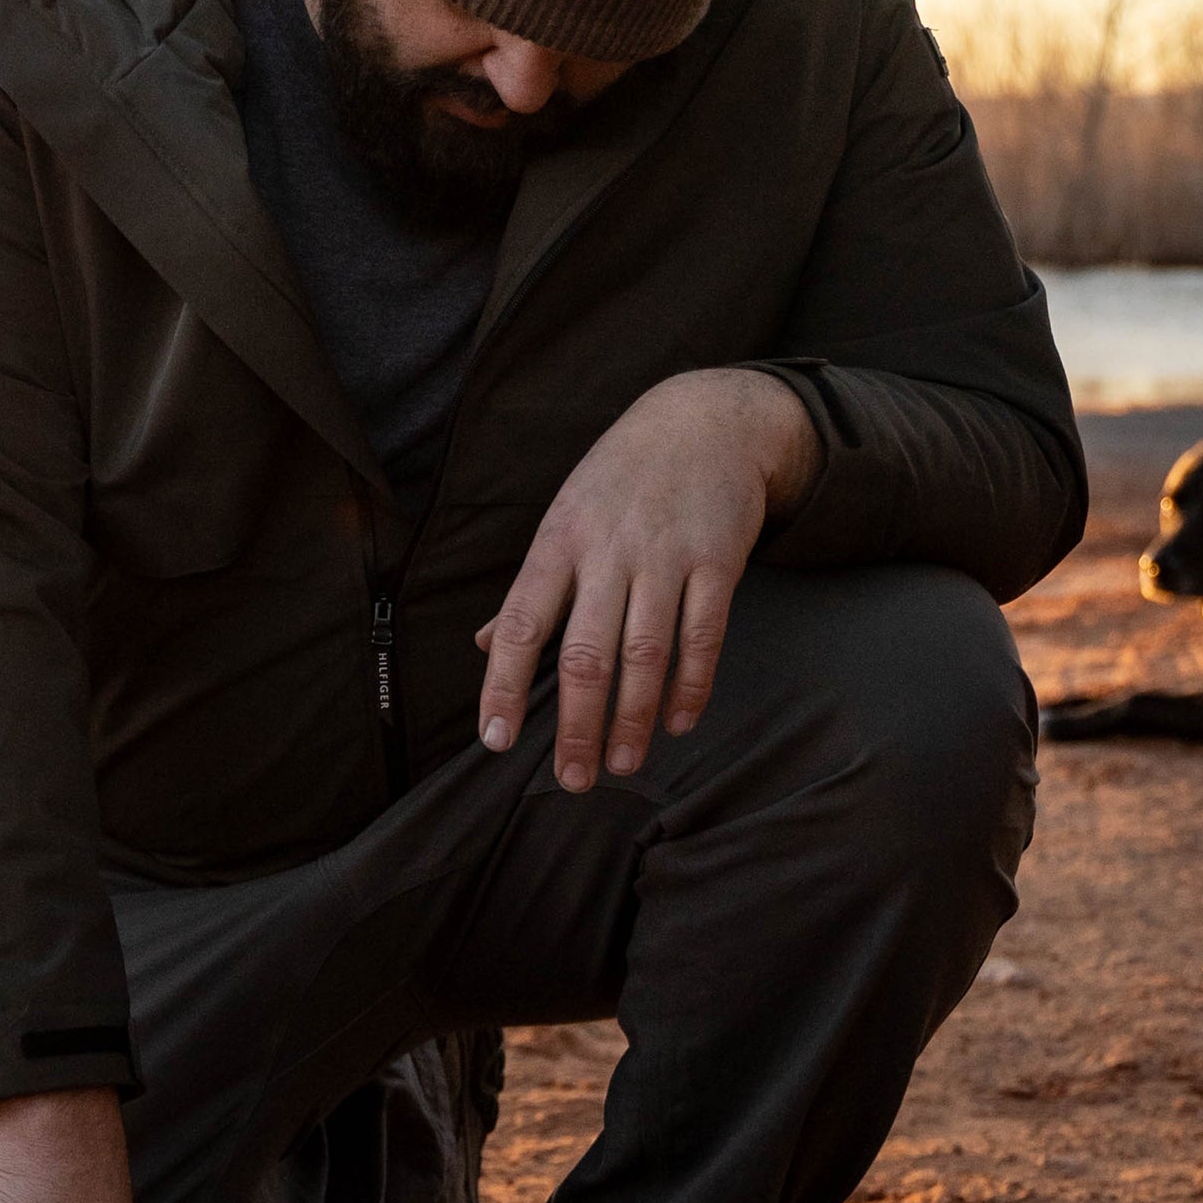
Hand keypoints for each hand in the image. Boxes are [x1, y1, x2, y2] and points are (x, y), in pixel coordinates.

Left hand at [474, 367, 822, 790]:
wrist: (702, 422)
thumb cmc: (618, 481)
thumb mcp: (562, 519)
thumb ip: (530, 589)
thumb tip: (486, 646)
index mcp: (556, 544)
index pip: (518, 624)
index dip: (503, 684)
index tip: (495, 740)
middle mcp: (605, 552)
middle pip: (583, 654)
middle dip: (575, 725)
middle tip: (571, 780)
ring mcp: (662, 557)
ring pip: (644, 655)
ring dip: (632, 719)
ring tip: (620, 765)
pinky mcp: (716, 561)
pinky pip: (703, 636)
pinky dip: (691, 686)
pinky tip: (679, 723)